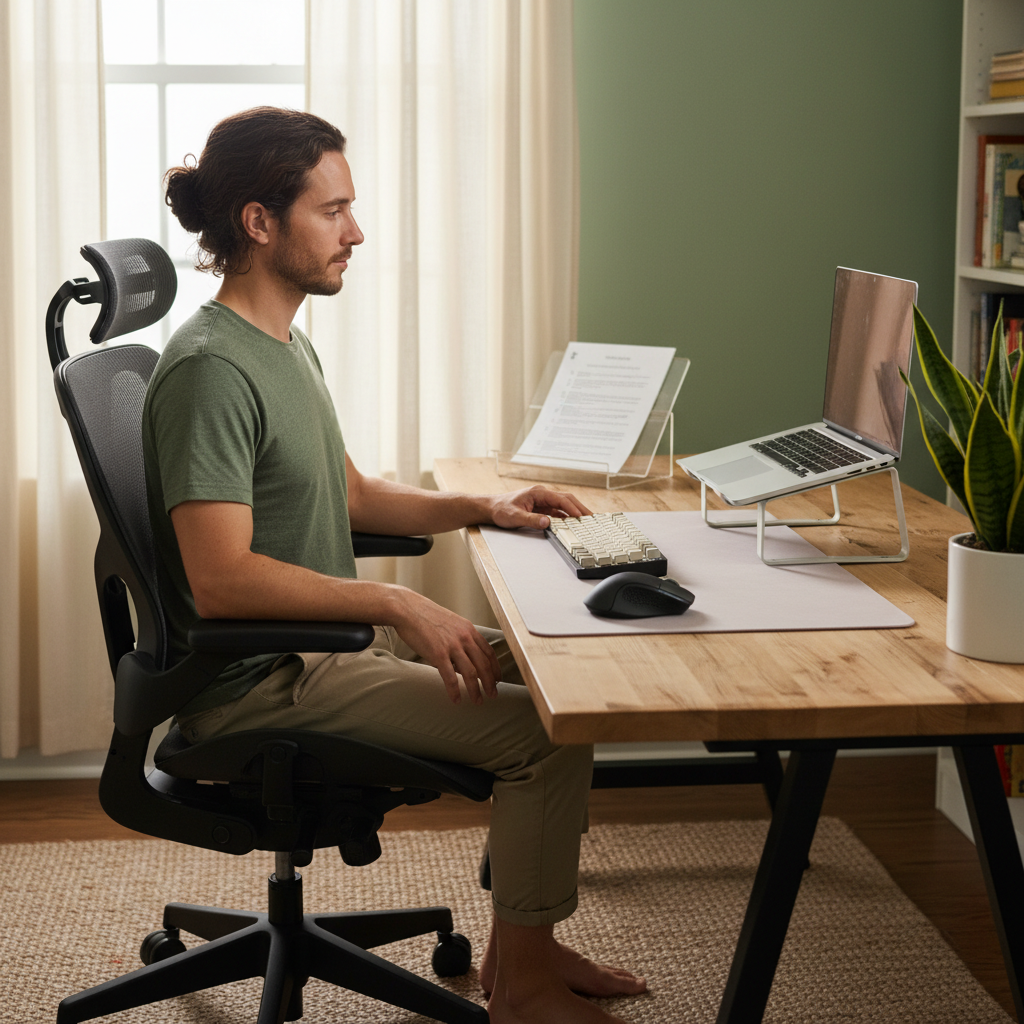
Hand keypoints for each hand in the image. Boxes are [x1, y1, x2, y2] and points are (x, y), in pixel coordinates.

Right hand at [391, 590, 501, 704]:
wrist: (407, 609)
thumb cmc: (426, 616)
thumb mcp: (451, 623)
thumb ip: (460, 637)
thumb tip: (463, 657)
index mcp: (469, 629)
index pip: (489, 652)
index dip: (495, 668)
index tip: (498, 679)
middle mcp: (464, 637)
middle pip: (484, 665)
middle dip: (491, 683)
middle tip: (493, 695)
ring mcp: (452, 646)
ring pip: (470, 673)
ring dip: (476, 690)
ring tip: (478, 701)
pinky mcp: (438, 653)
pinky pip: (450, 677)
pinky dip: (454, 691)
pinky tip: (456, 700)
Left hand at [487, 485, 592, 530]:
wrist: (491, 508)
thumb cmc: (501, 509)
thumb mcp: (515, 516)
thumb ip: (532, 520)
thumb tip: (547, 522)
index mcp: (538, 493)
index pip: (560, 499)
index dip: (572, 508)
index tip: (581, 516)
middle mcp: (542, 495)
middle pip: (566, 499)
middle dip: (580, 508)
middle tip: (592, 518)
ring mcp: (542, 501)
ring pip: (563, 505)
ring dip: (575, 512)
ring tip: (587, 521)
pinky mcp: (541, 508)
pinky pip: (557, 512)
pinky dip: (566, 517)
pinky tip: (573, 524)